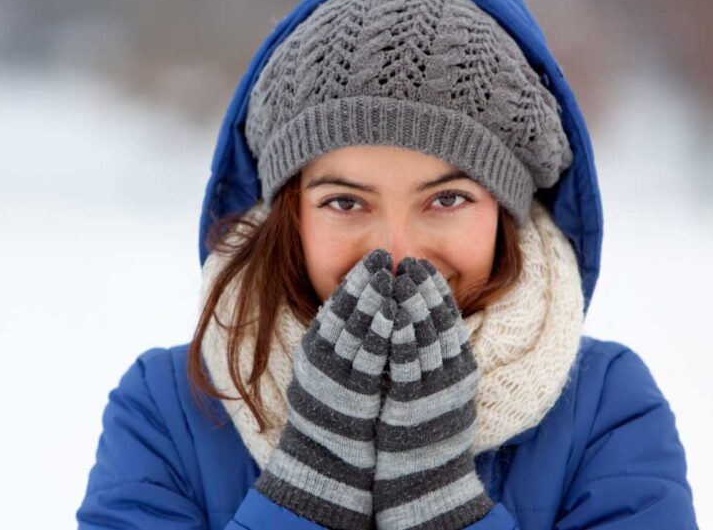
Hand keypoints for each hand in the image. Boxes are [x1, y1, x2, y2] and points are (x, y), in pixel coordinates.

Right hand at [255, 248, 395, 529]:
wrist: (326, 457)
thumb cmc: (333, 410)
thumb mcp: (328, 368)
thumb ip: (340, 339)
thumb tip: (360, 307)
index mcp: (315, 348)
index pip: (336, 305)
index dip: (356, 280)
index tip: (373, 258)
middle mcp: (321, 357)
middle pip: (345, 311)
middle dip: (366, 281)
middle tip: (383, 256)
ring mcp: (335, 373)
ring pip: (356, 328)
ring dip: (375, 300)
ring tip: (391, 276)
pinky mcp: (352, 392)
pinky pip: (370, 356)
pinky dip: (383, 332)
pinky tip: (397, 314)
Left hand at [372, 257, 492, 529]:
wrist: (426, 479)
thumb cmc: (426, 431)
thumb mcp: (439, 388)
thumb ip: (434, 357)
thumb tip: (420, 323)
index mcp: (461, 369)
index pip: (449, 320)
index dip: (435, 291)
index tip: (422, 266)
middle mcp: (453, 376)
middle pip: (439, 323)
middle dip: (424, 289)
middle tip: (409, 262)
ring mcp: (435, 390)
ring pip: (426, 337)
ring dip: (412, 304)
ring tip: (399, 277)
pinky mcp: (415, 403)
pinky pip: (408, 364)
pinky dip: (401, 336)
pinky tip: (392, 315)